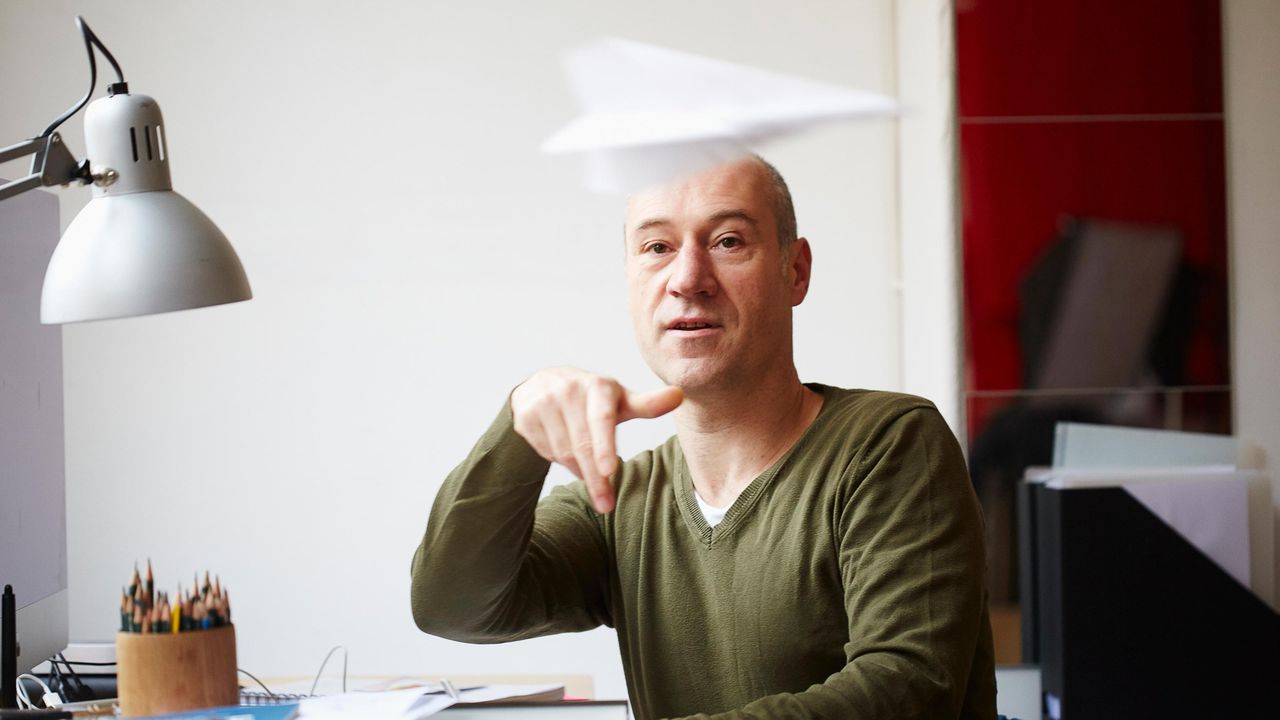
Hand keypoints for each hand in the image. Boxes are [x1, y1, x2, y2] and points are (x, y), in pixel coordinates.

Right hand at [511, 367, 682, 512]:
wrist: (542, 385)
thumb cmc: (593, 399)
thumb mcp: (620, 402)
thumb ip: (648, 405)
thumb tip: (678, 395)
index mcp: (598, 385)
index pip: (603, 421)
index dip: (605, 446)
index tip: (611, 471)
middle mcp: (568, 388)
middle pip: (583, 445)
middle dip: (596, 479)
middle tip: (605, 504)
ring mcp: (543, 401)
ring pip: (564, 452)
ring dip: (579, 470)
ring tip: (590, 473)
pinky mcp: (525, 415)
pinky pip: (545, 451)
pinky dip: (558, 460)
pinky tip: (566, 455)